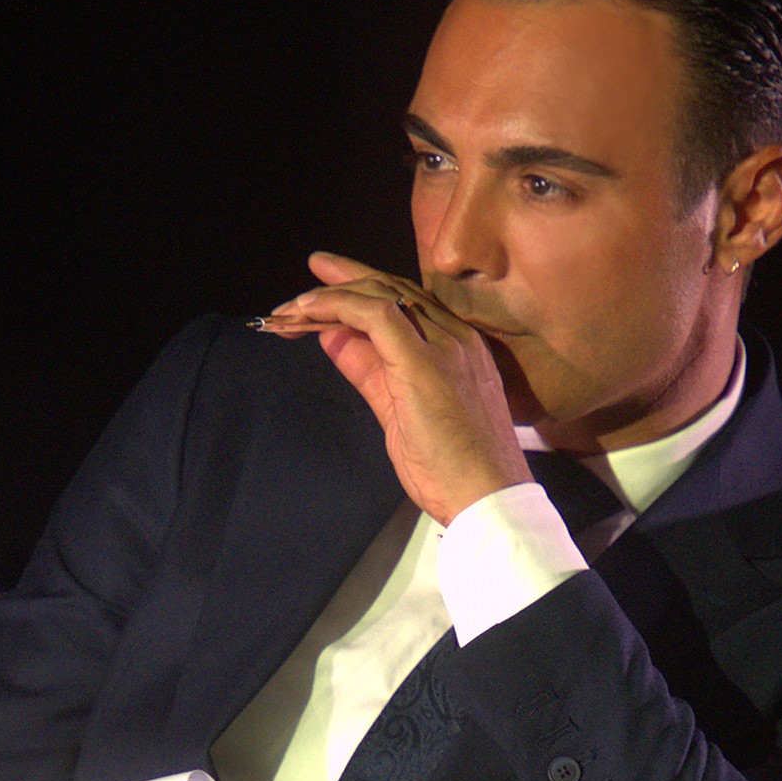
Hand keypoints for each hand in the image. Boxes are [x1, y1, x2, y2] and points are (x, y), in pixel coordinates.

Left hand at [259, 253, 529, 522]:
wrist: (488, 499)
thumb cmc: (454, 470)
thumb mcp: (398, 412)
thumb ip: (369, 372)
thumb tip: (335, 341)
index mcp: (459, 349)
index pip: (407, 304)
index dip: (364, 293)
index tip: (326, 293)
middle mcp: (456, 338)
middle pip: (394, 290)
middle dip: (344, 281)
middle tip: (307, 281)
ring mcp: (445, 345)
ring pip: (382, 296)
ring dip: (331, 296)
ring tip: (293, 306)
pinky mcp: (424, 361)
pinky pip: (375, 315)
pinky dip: (337, 306)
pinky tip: (309, 310)